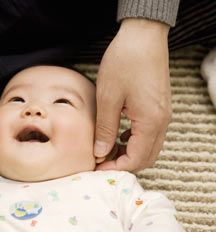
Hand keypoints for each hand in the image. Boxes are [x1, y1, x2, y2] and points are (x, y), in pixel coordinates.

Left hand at [94, 19, 171, 171]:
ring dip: (129, 153)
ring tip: (106, 150)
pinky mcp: (159, 107)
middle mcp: (161, 122)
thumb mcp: (108, 98)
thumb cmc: (124, 63)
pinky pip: (150, 134)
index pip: (136, 159)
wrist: (143, 37)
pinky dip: (134, 141)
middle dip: (123, 164)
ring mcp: (162, 114)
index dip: (115, 168)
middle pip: (146, 157)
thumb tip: (100, 153)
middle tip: (100, 162)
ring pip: (149, 147)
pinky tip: (118, 135)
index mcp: (150, 122)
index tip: (96, 168)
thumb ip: (105, 129)